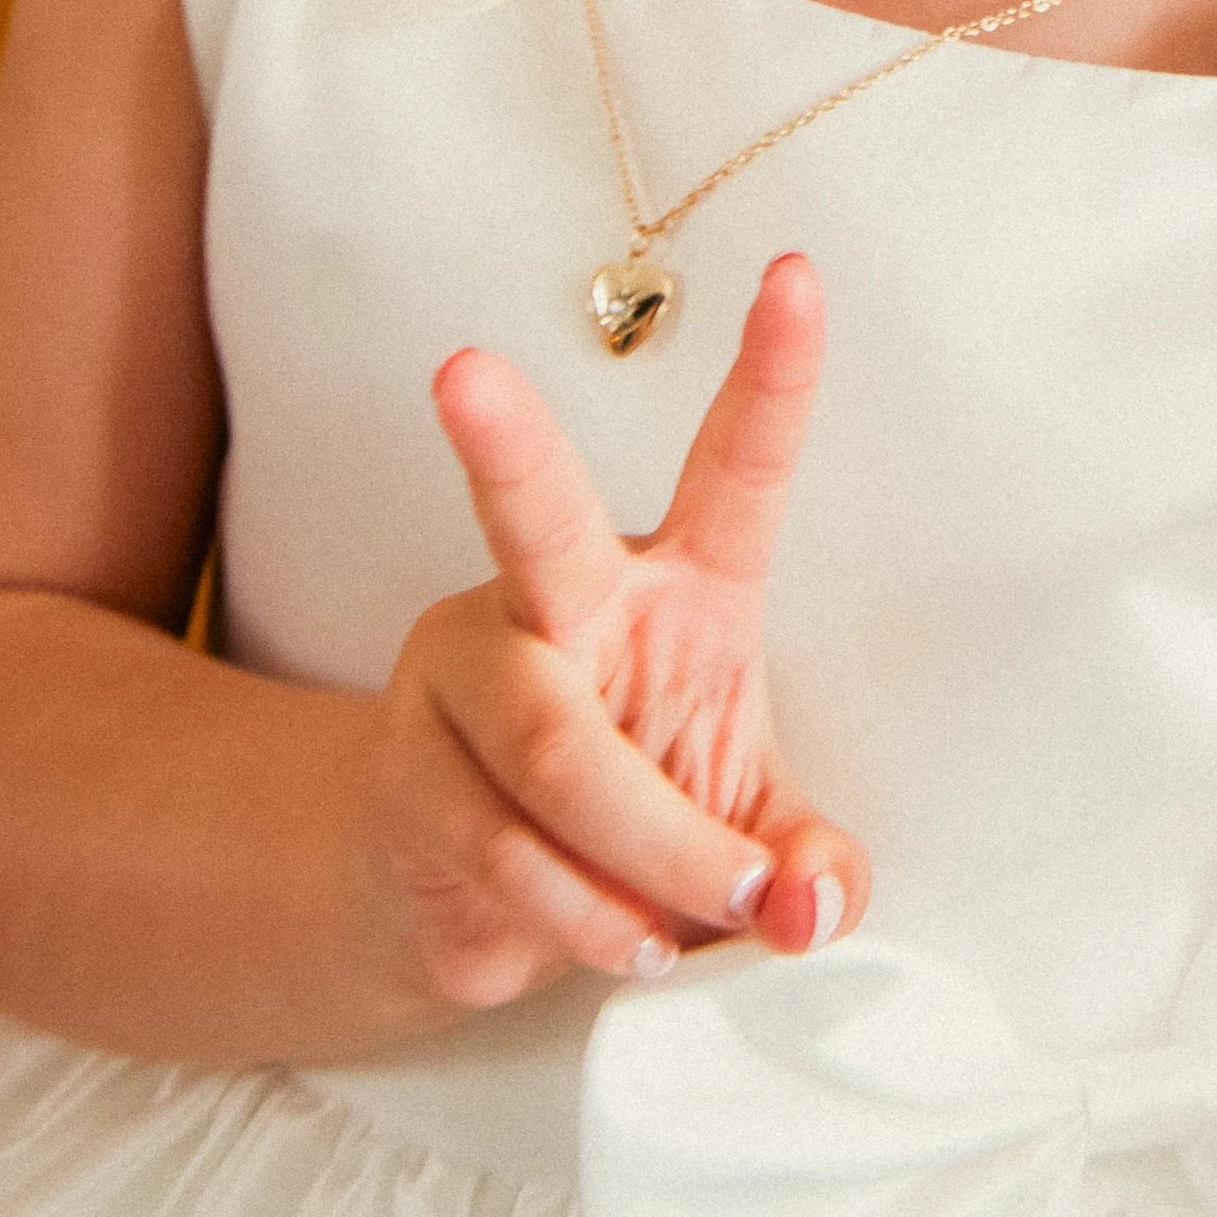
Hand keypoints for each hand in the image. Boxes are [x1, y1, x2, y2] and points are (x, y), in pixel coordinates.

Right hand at [359, 251, 868, 1014]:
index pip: (736, 467)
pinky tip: (615, 941)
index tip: (799, 275)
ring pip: (556, 750)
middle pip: (534, 519)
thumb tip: (808, 908)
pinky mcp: (408, 767)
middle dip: (504, 444)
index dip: (773, 374)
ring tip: (682, 926)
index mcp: (677, 584)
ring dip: (645, 857)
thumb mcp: (746, 841)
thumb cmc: (636, 825)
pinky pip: (509, 848)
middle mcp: (560, 599)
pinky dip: (586, 918)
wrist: (467, 902)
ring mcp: (468, 674)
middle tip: (461, 373)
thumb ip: (804, 870)